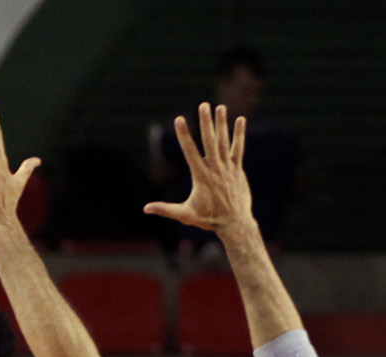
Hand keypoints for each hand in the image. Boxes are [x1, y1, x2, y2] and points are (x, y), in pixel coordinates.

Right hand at [143, 103, 252, 233]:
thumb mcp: (185, 215)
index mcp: (201, 176)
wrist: (234, 223)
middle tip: (203, 105)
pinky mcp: (237, 169)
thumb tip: (146, 208)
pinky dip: (239, 134)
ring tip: (219, 106)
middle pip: (209, 140)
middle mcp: (215, 168)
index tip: (179, 119)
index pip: (190, 151)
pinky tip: (240, 120)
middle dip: (205, 122)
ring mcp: (228, 167)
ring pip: (224, 141)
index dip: (184, 135)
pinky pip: (238, 148)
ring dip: (221, 123)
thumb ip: (165, 209)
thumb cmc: (208, 219)